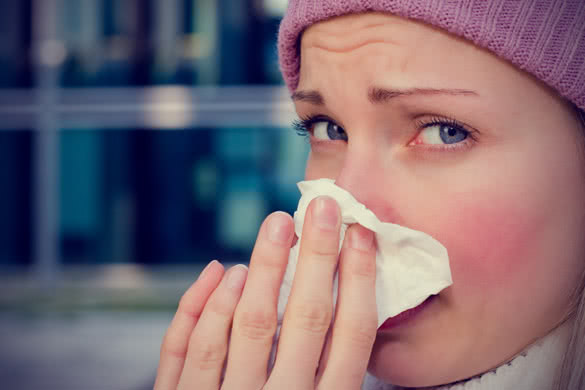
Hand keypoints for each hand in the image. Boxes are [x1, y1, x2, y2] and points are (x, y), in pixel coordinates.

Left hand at [154, 196, 377, 389]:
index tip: (362, 235)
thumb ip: (334, 373)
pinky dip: (203, 304)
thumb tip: (350, 304)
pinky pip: (187, 349)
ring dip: (262, 269)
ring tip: (276, 227)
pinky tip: (223, 269)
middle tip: (321, 207)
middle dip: (315, 258)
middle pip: (301, 319)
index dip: (359, 281)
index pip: (350, 337)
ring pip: (244, 325)